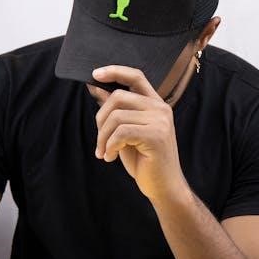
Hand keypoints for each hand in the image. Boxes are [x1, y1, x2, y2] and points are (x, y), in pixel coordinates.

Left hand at [91, 65, 187, 202]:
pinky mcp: (156, 135)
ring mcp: (160, 121)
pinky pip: (121, 132)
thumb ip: (115, 109)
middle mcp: (160, 108)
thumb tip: (95, 87)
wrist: (164, 187)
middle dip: (100, 119)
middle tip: (100, 141)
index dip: (115, 71)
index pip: (135, 76)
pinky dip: (110, 146)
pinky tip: (110, 157)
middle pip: (117, 97)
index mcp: (155, 104)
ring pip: (116, 116)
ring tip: (105, 152)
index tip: (94, 74)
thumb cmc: (144, 160)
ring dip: (103, 137)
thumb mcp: (125, 131)